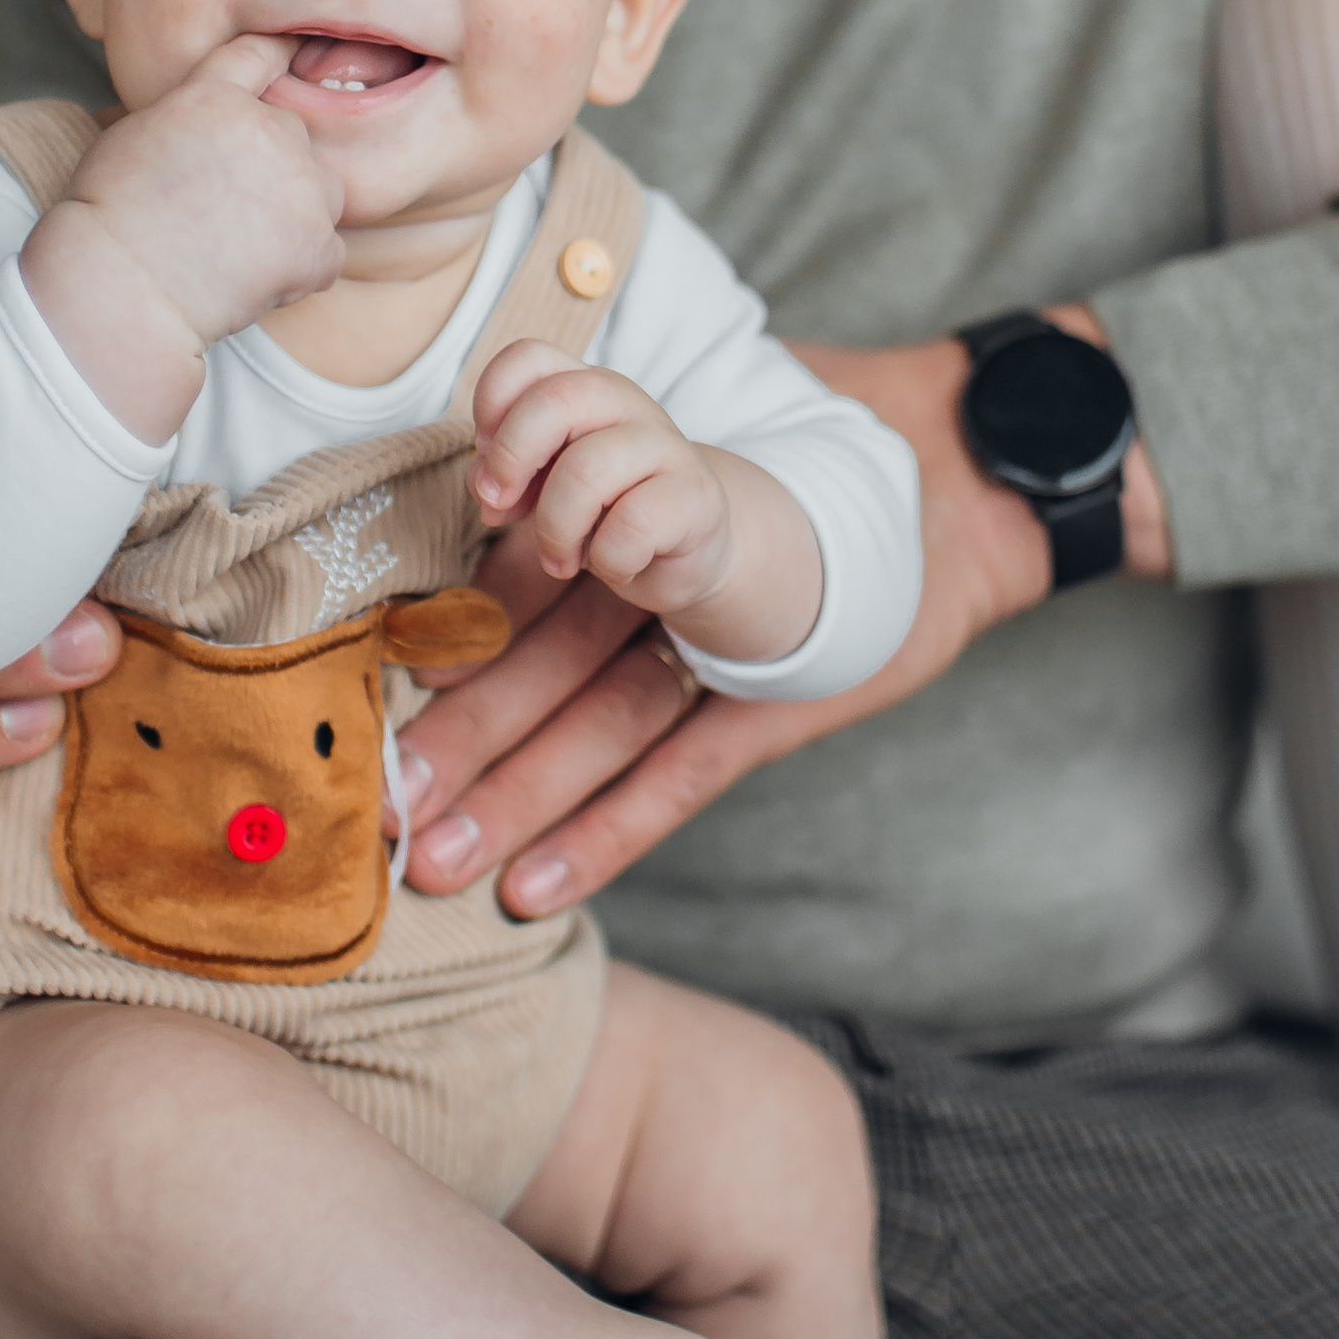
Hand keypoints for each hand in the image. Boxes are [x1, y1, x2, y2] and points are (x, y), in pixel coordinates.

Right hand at [24, 33, 344, 436]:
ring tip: (236, 247)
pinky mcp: (317, 243)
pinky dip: (300, 269)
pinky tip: (250, 279)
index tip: (291, 56)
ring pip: (321, 191)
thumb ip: (187, 114)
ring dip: (294, 214)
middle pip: (291, 135)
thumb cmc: (109, 219)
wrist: (121, 287)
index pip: (259, 55)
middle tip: (221, 212)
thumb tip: (207, 118)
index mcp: (215, 97)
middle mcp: (268, 129)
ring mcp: (300, 186)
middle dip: (269, 167)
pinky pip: (326, 253)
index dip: (277, 56)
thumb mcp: (134, 136)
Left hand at [402, 329, 1115, 918]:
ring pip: (602, 723)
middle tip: (383, 803)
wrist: (954, 484)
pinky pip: (681, 773)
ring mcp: (728, 645)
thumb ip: (603, 468)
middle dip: (466, 735)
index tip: (386, 682)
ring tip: (442, 863)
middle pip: (550, 658)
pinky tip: (540, 890)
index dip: (461, 633)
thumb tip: (484, 493)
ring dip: (520, 797)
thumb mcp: (700, 448)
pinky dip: (610, 832)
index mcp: (638, 510)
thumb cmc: (808, 469)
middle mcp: (671, 577)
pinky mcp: (775, 700)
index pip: (533, 575)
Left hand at [470, 339, 826, 672]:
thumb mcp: (546, 486)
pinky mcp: (694, 494)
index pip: (529, 357)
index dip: (492, 402)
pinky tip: (615, 565)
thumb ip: (507, 474)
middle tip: (500, 510)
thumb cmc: (608, 508)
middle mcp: (625, 403)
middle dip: (510, 459)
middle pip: (554, 399)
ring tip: (559, 559)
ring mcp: (664, 444)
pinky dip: (608, 560)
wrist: (690, 546)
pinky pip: (631, 526)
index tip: (486, 453)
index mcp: (584, 388)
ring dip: (555, 529)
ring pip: (586, 470)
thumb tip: (487, 487)